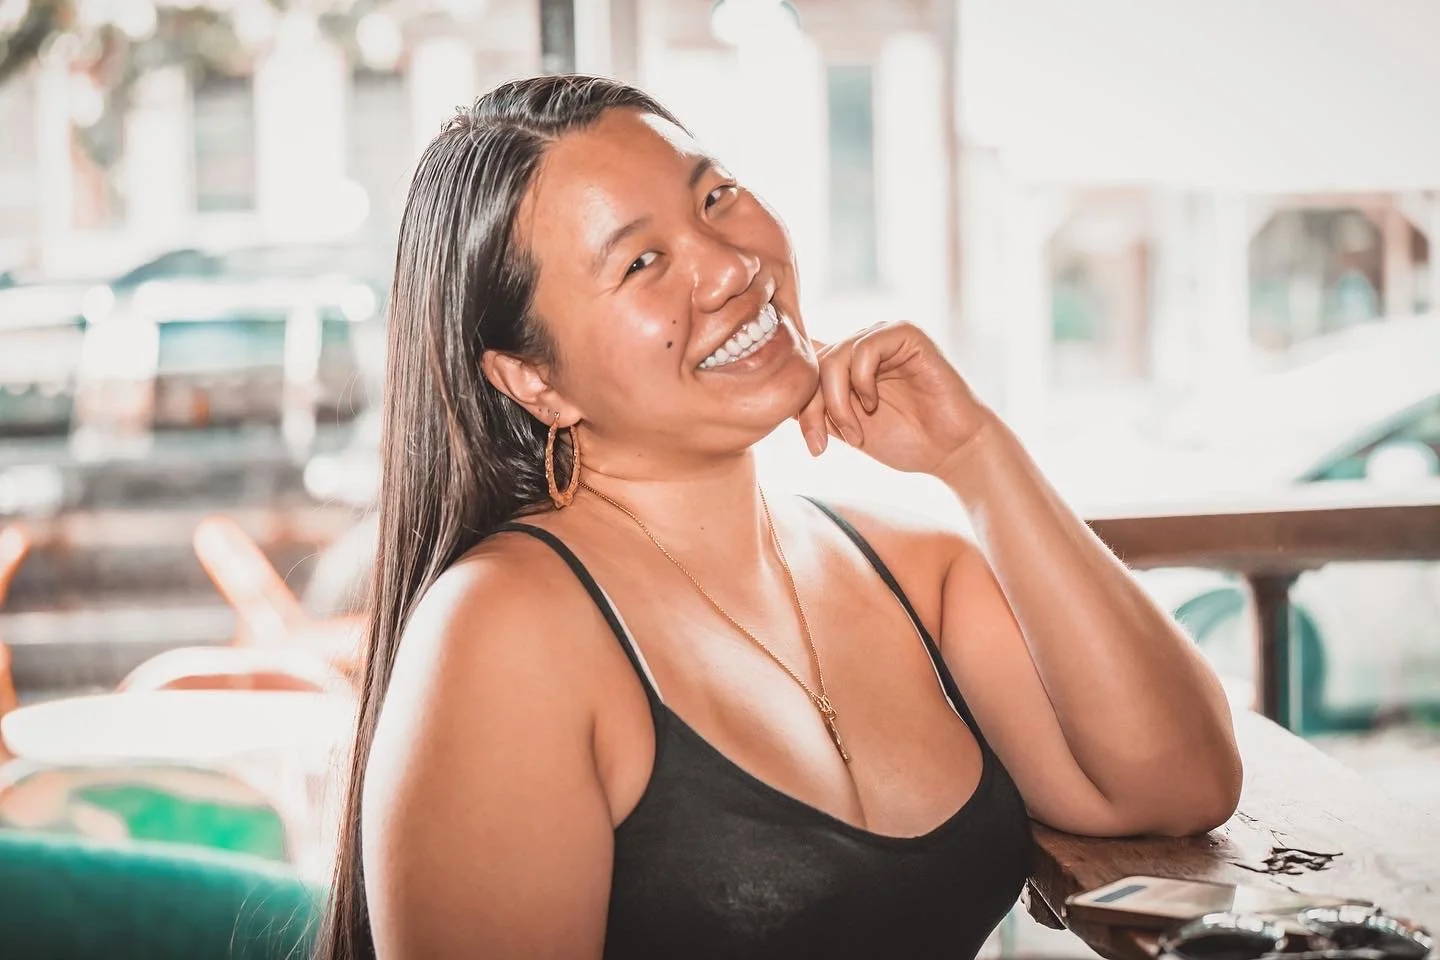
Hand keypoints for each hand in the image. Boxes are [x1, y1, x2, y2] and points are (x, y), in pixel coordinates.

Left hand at [795, 322, 993, 476]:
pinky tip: (875, 404)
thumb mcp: (843, 427)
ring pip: (834, 357)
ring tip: (854, 433)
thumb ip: (815, 406)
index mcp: (847, 362)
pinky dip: (862, 382)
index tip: (811, 442)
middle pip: (813, 363)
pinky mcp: (906, 333)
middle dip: (811, 409)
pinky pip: (864, 348)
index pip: (804, 365)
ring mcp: (883, 335)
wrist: (951, 451)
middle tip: (822, 445)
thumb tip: (777, 392)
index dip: (796, 398)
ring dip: (836, 402)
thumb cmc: (904, 440)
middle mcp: (863, 343)